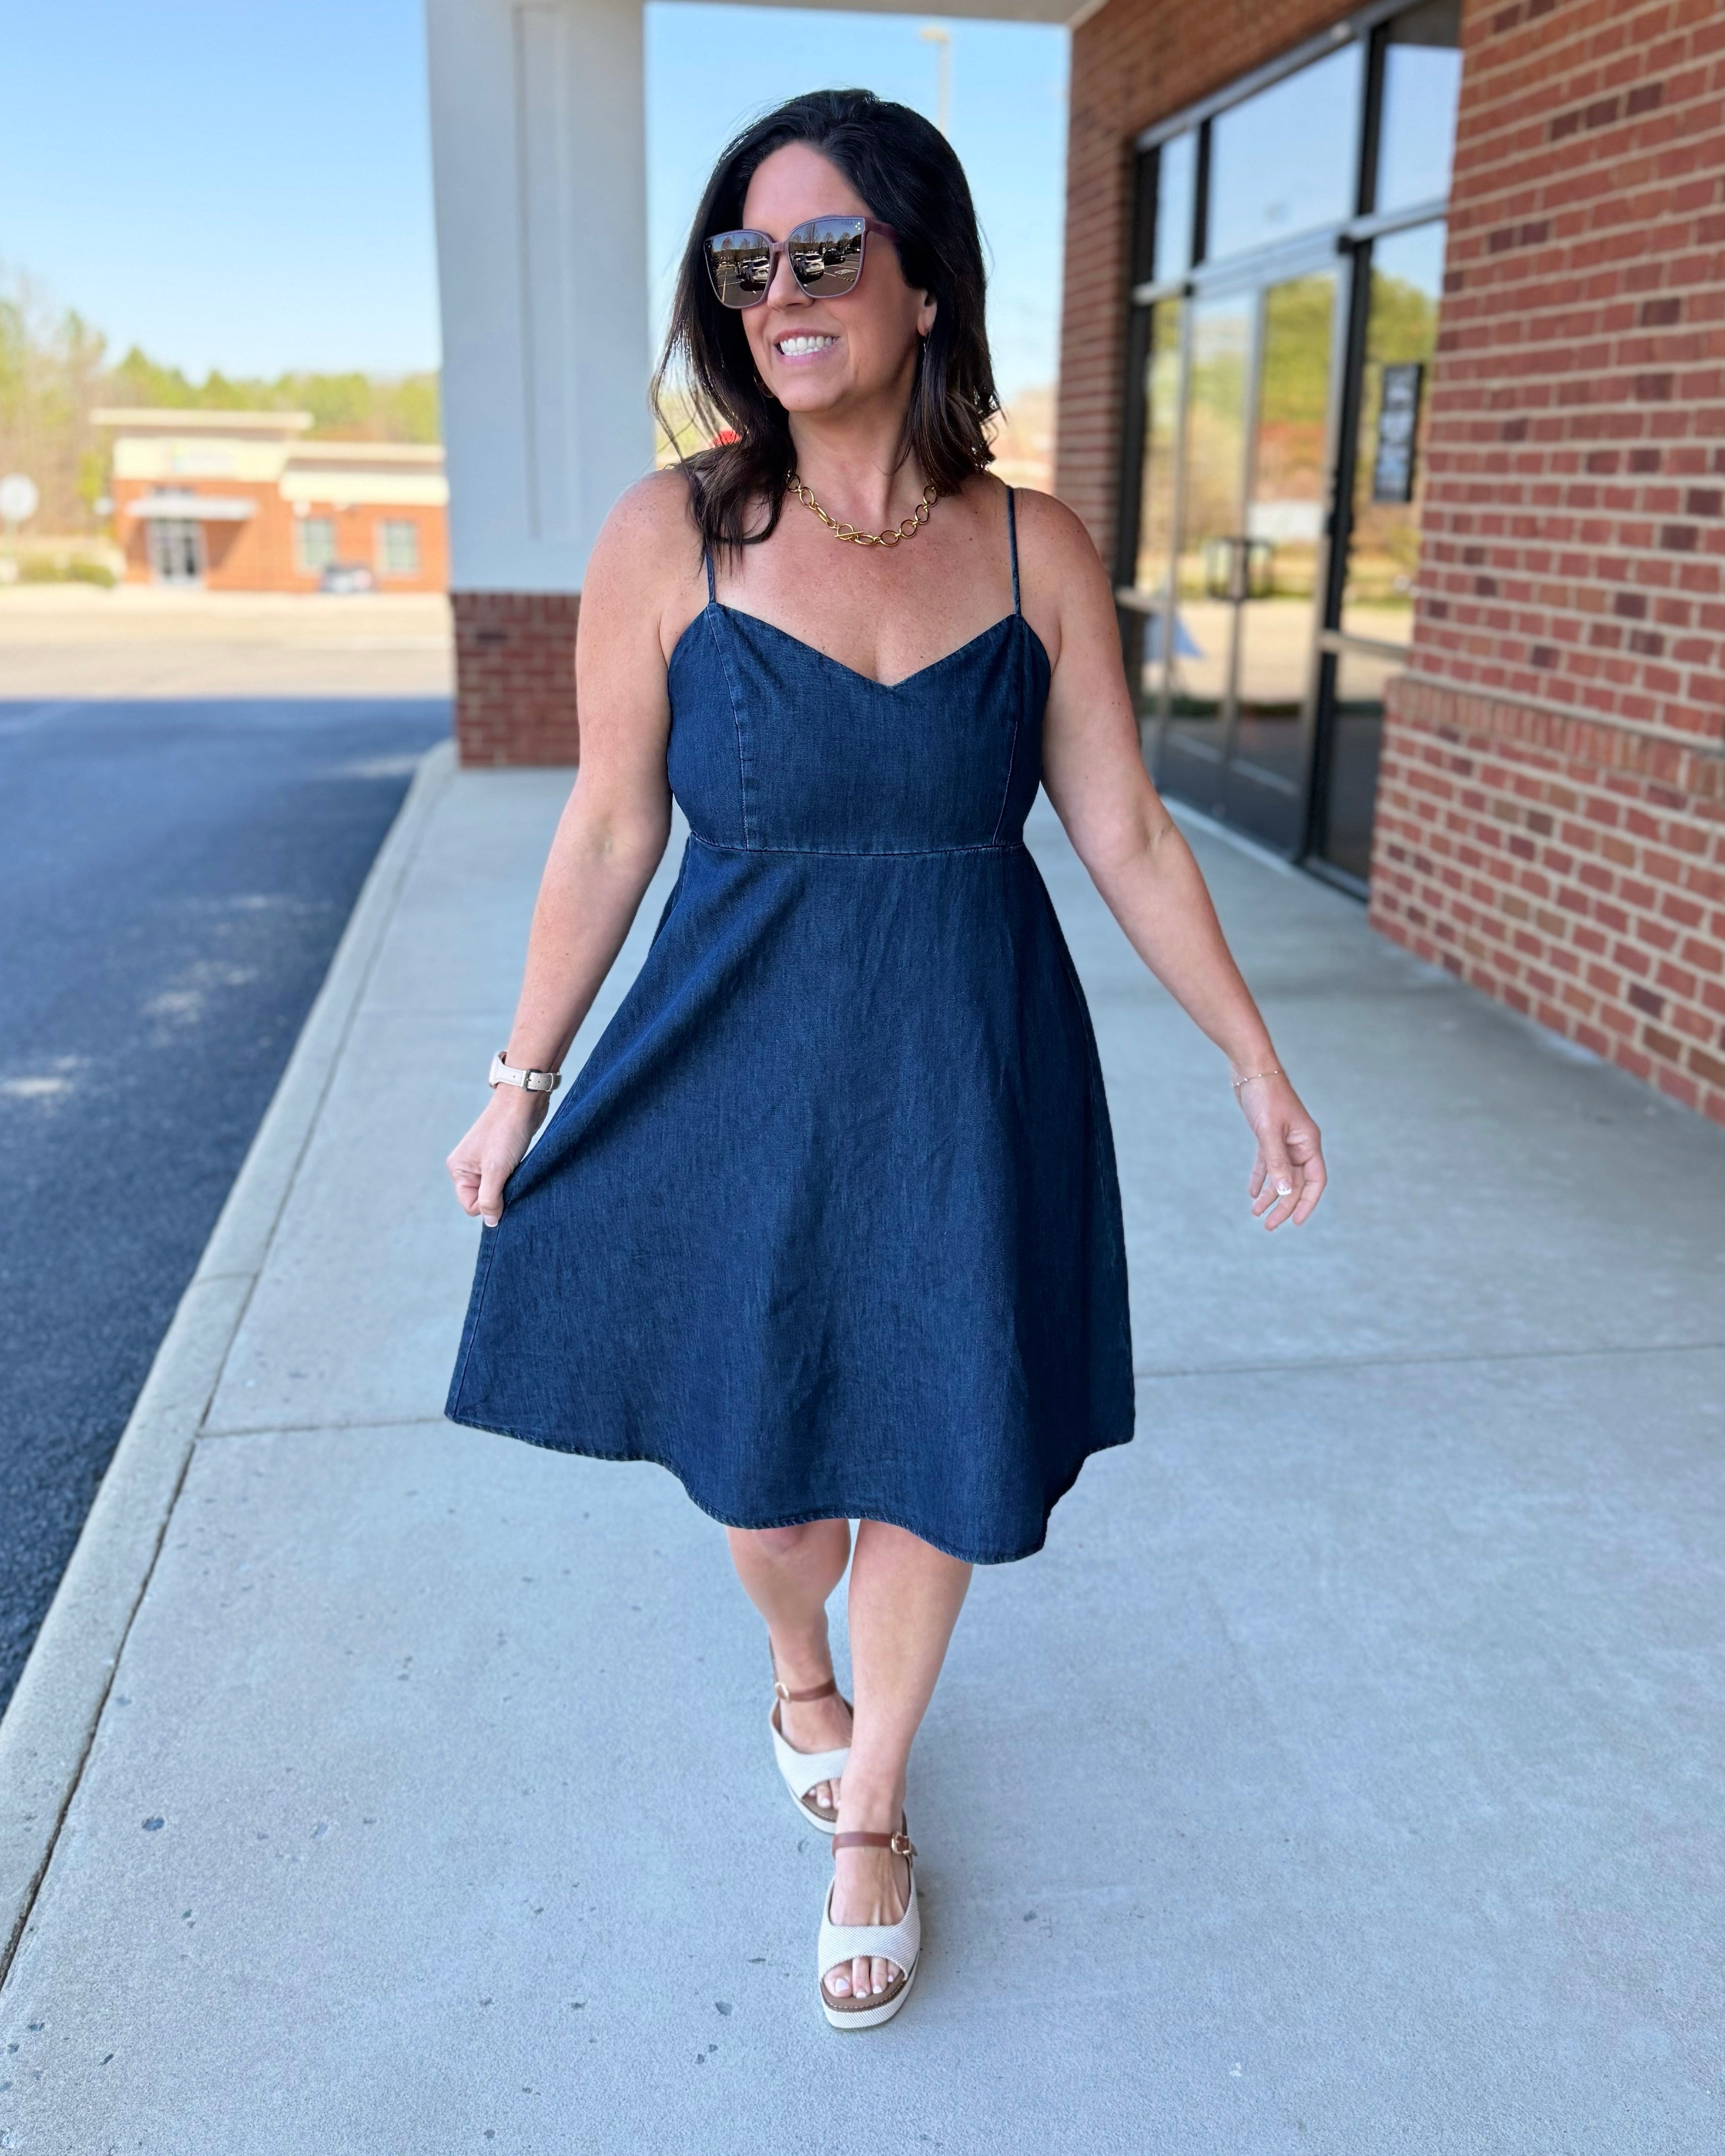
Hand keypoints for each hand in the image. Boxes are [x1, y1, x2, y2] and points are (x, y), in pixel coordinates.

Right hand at [446, 1087, 545, 1226]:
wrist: (523, 1101)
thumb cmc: (506, 1132)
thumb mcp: (496, 1170)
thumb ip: (490, 1199)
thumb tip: (491, 1223)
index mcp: (458, 1170)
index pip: (472, 1206)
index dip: (490, 1204)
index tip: (504, 1188)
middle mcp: (467, 1167)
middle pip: (483, 1199)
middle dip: (500, 1195)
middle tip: (512, 1178)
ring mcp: (482, 1162)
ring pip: (496, 1189)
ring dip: (509, 1185)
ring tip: (517, 1169)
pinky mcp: (499, 1156)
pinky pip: (504, 1178)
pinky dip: (514, 1176)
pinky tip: (520, 1165)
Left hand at [1237, 1073, 1324, 1230]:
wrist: (1250, 1069)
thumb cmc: (1265, 1096)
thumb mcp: (1268, 1131)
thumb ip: (1276, 1162)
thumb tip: (1283, 1192)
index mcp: (1308, 1142)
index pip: (1314, 1180)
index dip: (1307, 1203)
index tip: (1296, 1222)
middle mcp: (1299, 1143)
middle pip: (1295, 1182)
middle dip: (1283, 1205)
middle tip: (1268, 1225)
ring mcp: (1284, 1140)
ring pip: (1280, 1175)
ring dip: (1270, 1195)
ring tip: (1256, 1214)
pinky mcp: (1268, 1135)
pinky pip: (1267, 1163)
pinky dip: (1261, 1178)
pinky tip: (1252, 1193)